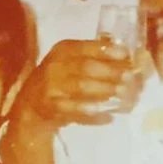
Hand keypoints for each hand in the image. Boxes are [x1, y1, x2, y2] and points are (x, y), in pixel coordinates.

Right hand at [14, 40, 149, 128]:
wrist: (31, 105)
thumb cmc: (60, 80)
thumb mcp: (72, 62)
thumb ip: (97, 58)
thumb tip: (130, 57)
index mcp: (63, 50)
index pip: (86, 47)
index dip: (107, 51)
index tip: (126, 55)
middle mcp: (55, 65)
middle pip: (87, 67)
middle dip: (112, 73)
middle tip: (131, 79)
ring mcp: (51, 86)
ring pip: (82, 87)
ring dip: (106, 91)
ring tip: (124, 96)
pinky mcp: (51, 107)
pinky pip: (75, 110)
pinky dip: (93, 114)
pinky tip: (108, 116)